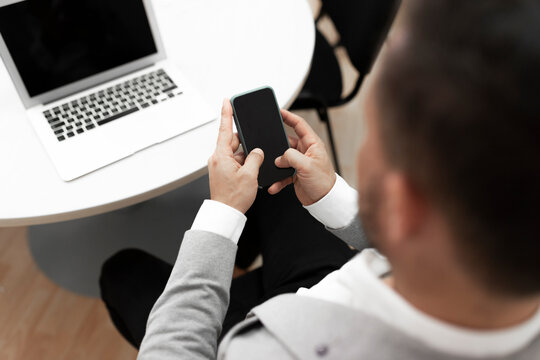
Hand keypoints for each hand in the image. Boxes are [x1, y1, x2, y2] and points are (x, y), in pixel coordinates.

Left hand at [208, 99, 263, 213]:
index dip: (227, 113)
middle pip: (233, 141)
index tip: (227, 101)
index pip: (224, 128)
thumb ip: (255, 158)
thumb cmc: (233, 198)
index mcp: (221, 156)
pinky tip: (250, 173)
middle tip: (255, 152)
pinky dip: (244, 164)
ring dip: (246, 157)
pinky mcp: (223, 172)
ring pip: (236, 153)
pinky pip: (235, 161)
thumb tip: (256, 151)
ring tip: (252, 171)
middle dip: (246, 143)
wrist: (226, 214)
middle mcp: (218, 158)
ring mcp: (220, 165)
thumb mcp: (250, 175)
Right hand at [268, 110, 335, 205]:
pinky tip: (275, 184)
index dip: (288, 116)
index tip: (279, 111)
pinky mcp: (295, 174)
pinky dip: (277, 179)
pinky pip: (282, 174)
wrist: (324, 201)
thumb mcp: (307, 165)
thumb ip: (291, 157)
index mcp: (312, 144)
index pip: (299, 125)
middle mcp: (306, 152)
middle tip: (268, 147)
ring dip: (276, 166)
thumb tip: (279, 158)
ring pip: (282, 159)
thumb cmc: (324, 182)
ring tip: (273, 170)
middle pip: (286, 142)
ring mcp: (300, 163)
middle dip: (277, 146)